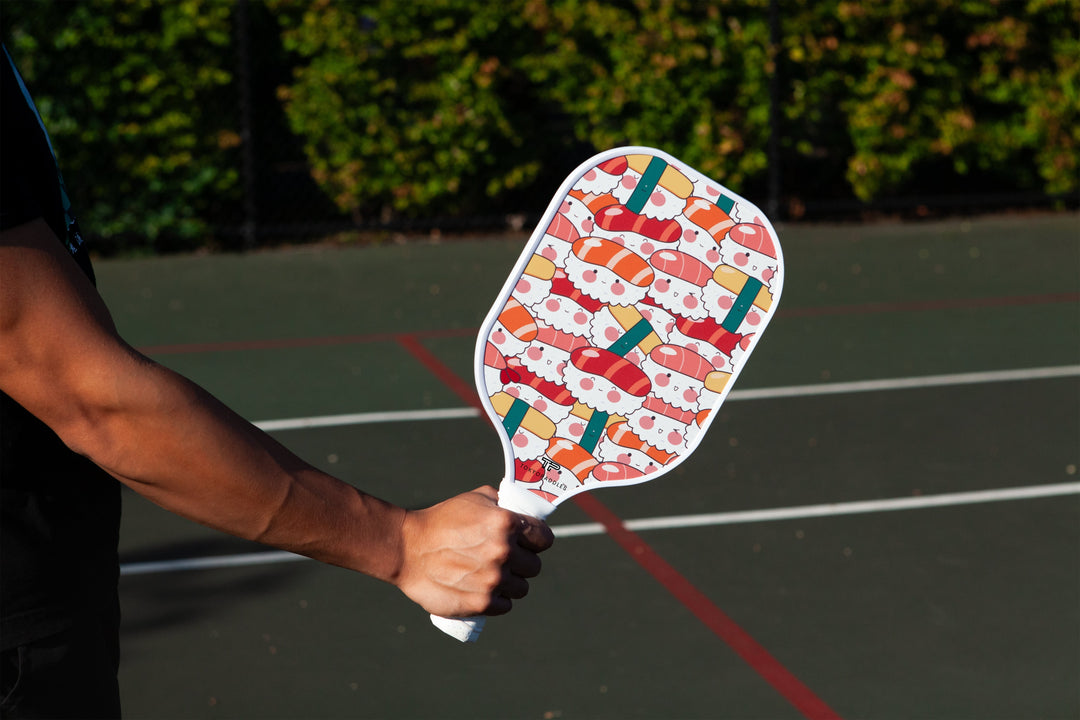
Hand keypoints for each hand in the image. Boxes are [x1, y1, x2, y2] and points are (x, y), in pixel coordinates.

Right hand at [395, 486, 553, 617]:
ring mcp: (493, 579)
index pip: (545, 538)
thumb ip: (503, 504)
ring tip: (492, 576)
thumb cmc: (441, 520)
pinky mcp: (481, 603)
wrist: (407, 549)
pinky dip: (497, 600)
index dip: (537, 540)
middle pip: (534, 566)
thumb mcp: (475, 499)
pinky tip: (485, 590)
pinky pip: (505, 605)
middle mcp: (504, 552)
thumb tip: (524, 511)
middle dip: (523, 562)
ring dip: (511, 583)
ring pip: (522, 588)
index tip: (529, 543)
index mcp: (506, 523)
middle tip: (505, 560)